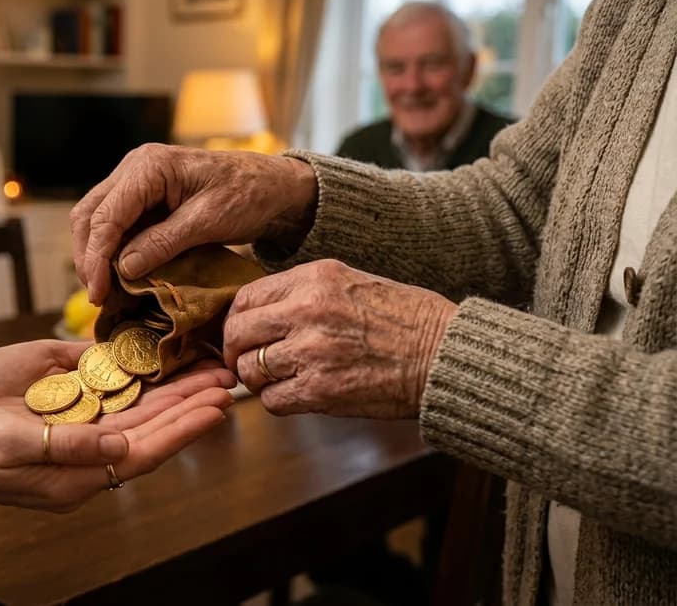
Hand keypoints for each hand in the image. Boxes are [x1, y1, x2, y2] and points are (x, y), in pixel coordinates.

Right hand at [0, 340, 235, 510]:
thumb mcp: (11, 444)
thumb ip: (66, 446)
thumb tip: (120, 445)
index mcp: (75, 476)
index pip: (141, 452)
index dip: (181, 430)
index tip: (215, 407)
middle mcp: (84, 456)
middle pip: (149, 430)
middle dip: (188, 405)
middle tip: (226, 377)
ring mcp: (74, 433)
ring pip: (135, 413)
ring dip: (172, 392)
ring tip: (208, 371)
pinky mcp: (62, 412)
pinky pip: (109, 398)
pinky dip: (138, 381)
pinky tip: (161, 365)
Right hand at [69, 143, 317, 304]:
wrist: (273, 186)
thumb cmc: (248, 195)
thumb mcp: (208, 222)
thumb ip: (164, 242)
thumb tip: (124, 268)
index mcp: (149, 166)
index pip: (106, 215)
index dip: (96, 257)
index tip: (98, 293)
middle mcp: (134, 168)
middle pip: (89, 215)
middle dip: (88, 257)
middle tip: (98, 296)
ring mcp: (136, 181)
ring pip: (96, 220)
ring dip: (96, 255)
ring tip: (105, 291)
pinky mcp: (143, 198)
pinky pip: (116, 225)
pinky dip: (112, 251)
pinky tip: (119, 277)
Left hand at [222, 260, 457, 418]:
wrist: (446, 354)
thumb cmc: (405, 318)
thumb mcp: (350, 283)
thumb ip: (303, 292)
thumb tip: (260, 311)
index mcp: (314, 278)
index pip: (245, 298)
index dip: (235, 320)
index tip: (242, 333)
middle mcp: (307, 310)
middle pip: (237, 333)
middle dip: (235, 351)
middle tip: (246, 361)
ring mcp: (312, 352)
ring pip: (250, 370)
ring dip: (257, 380)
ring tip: (277, 379)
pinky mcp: (321, 390)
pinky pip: (273, 401)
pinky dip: (278, 401)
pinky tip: (296, 395)